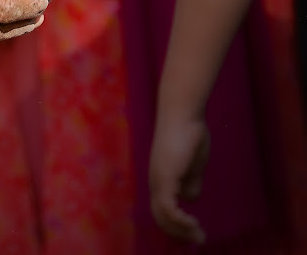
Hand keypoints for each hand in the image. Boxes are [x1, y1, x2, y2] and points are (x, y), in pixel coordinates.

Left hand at [149, 115, 209, 243]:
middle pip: (160, 216)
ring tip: (199, 236)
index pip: (162, 209)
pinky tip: (193, 223)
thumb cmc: (189, 134)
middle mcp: (155, 180)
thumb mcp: (193, 165)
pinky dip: (179, 220)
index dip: (176, 224)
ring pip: (162, 215)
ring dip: (181, 229)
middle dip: (179, 232)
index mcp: (161, 178)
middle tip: (198, 240)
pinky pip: (168, 207)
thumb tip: (190, 199)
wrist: (183, 114)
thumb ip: (190, 182)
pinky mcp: (165, 176)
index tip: (195, 232)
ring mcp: (158, 179)